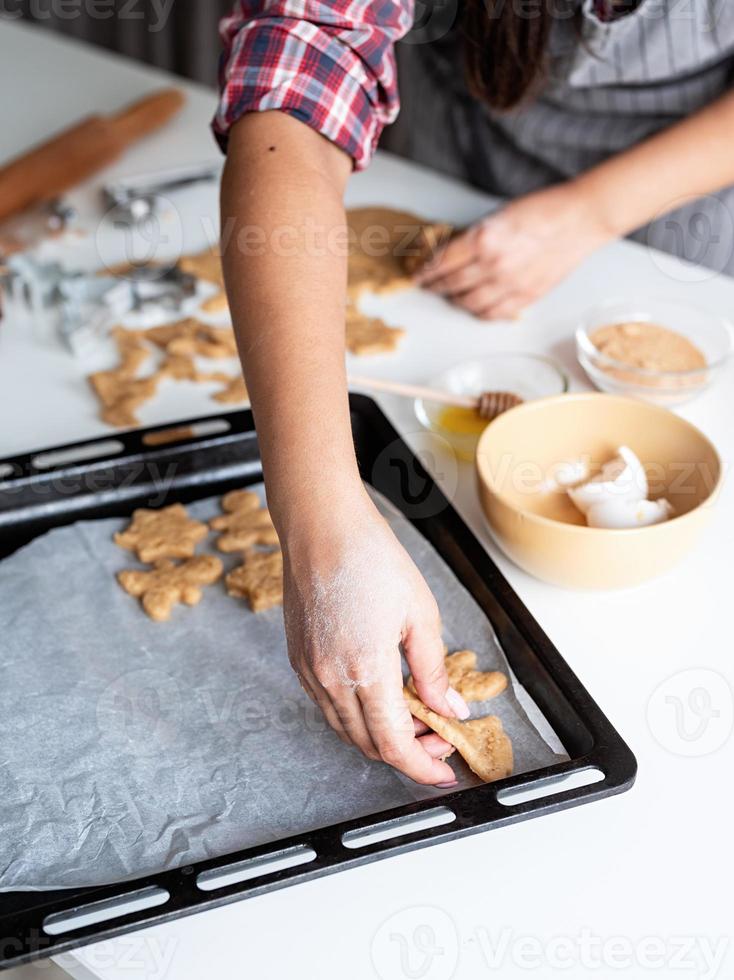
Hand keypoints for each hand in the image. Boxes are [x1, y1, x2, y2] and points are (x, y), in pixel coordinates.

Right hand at [282, 493, 469, 784]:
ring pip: (345, 730)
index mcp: (366, 670)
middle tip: (438, 738)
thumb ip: (433, 670)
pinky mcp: (299, 660)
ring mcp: (309, 671)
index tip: (445, 773)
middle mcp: (330, 679)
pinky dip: (356, 716)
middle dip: (407, 752)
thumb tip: (449, 709)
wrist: (321, 528)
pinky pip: (328, 706)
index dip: (422, 767)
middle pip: (369, 744)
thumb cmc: (371, 558)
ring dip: (380, 736)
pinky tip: (380, 698)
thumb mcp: (420, 613)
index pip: (394, 744)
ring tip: (414, 718)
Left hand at [416, 182, 612, 319]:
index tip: (419, 276)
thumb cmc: (545, 209)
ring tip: (451, 297)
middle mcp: (493, 265)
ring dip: (455, 301)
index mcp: (483, 239)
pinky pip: (494, 314)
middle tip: (429, 287)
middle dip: (436, 287)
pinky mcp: (526, 297)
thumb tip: (454, 253)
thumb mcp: (500, 216)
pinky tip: (476, 307)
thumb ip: (476, 237)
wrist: (581, 219)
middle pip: (452, 284)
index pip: (443, 262)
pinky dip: (480, 312)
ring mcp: (510, 284)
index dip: (427, 271)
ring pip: (469, 303)